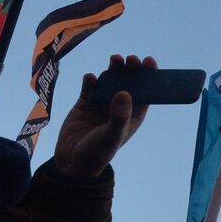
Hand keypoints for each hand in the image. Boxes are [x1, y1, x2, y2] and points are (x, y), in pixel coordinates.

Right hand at [53, 54, 155, 181]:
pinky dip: (90, 80)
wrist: (71, 162)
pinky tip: (89, 78)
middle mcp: (119, 106)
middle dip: (130, 69)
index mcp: (132, 114)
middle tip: (130, 59)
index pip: (145, 92)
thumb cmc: (97, 152)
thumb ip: (119, 116)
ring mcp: (102, 103)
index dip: (148, 75)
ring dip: (113, 69)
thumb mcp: (111, 136)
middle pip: (128, 82)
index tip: (148, 60)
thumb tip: (124, 93)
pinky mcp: (84, 102)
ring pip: (109, 80)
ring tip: (115, 60)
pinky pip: (89, 86)